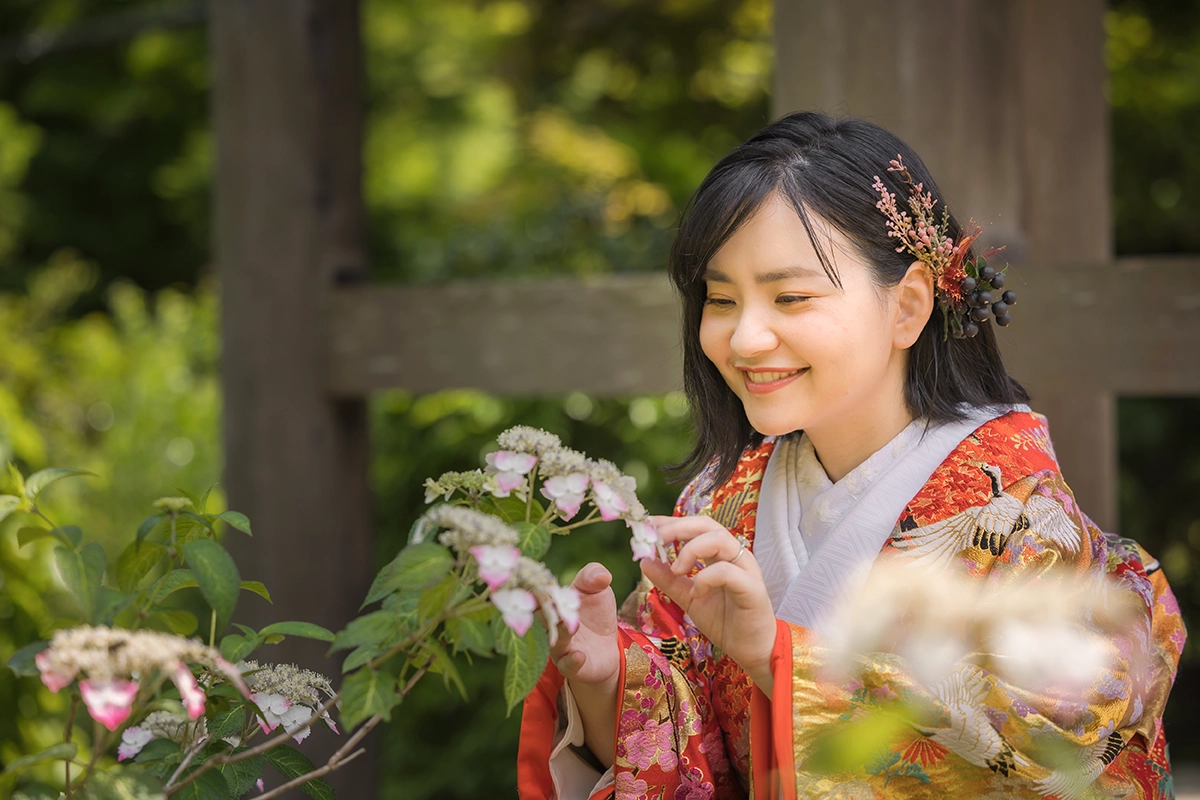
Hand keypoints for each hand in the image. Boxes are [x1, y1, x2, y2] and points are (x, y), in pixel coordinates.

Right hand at [549, 562, 618, 765]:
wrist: (605, 653)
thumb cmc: (594, 613)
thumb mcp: (594, 590)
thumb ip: (591, 577)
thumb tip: (600, 571)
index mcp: (556, 601)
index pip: (542, 588)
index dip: (536, 582)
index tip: (532, 575)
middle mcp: (553, 624)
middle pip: (542, 616)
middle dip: (543, 607)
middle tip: (543, 595)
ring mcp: (563, 647)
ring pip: (554, 640)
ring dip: (558, 633)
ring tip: (565, 626)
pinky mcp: (578, 666)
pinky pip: (571, 665)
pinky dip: (573, 660)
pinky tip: (578, 657)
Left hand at [640, 515, 776, 690]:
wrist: (752, 650)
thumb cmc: (726, 621)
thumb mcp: (689, 599)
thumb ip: (669, 580)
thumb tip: (645, 561)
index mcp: (720, 555)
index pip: (696, 527)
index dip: (671, 522)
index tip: (648, 525)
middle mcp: (734, 556)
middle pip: (707, 524)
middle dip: (678, 527)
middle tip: (656, 540)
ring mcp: (745, 569)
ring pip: (720, 539)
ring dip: (692, 549)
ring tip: (676, 569)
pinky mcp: (752, 588)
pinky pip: (727, 571)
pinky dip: (706, 577)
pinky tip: (697, 592)